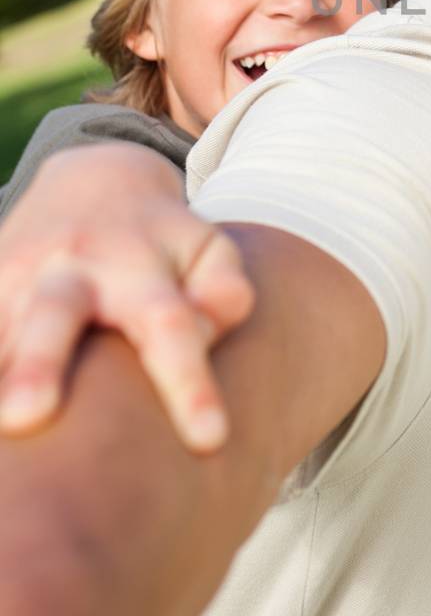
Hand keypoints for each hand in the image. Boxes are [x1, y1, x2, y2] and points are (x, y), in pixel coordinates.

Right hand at [0, 144, 253, 451]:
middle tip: (28, 416)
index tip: (210, 440)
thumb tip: (211, 326)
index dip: (189, 383)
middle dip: (39, 364)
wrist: (94, 175)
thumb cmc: (162, 240)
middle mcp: (71, 270)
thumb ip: (223, 289)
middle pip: (53, 315)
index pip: (169, 326)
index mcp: (138, 266)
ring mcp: (16, 276)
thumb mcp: (207, 249)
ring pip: (0, 326)